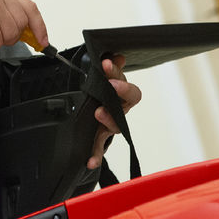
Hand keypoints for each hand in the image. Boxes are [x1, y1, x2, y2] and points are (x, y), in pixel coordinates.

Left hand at [87, 55, 141, 169]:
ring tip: (98, 113)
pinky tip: (90, 162)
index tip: (108, 64)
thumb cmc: (103, 94)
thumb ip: (110, 68)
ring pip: (115, 126)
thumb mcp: (105, 78)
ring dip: (108, 119)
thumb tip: (117, 56)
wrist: (95, 113)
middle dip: (121, 92)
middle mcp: (120, 111)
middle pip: (127, 103)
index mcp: (122, 95)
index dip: (119, 75)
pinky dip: (95, 156)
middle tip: (110, 84)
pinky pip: (99, 148)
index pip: (128, 86)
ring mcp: (111, 125)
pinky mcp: (99, 137)